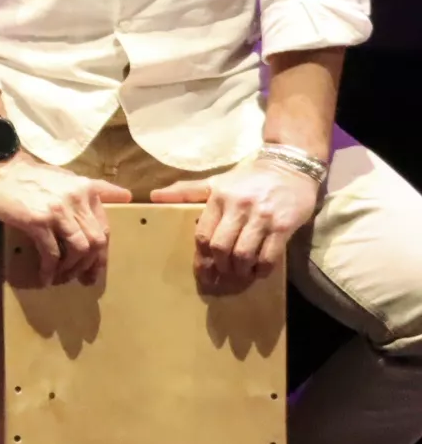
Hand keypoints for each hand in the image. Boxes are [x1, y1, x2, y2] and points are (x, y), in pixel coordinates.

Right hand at [0, 155, 131, 284]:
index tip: (95, 269)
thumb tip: (126, 196)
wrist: (0, 168)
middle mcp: (77, 201)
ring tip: (61, 278)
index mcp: (87, 191)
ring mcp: (58, 211)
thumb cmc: (31, 176)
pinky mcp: (38, 221)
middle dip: (90, 266)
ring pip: (78, 249)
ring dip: (71, 269)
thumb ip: (96, 189)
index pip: (104, 228)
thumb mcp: (69, 178)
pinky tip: (45, 277)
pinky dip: (50, 269)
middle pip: (96, 242)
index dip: (102, 254)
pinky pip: (51, 252)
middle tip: (81, 279)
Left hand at [151, 159, 317, 293]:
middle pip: (221, 247)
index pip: (203, 234)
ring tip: (239, 275)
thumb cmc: (249, 177)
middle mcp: (239, 207)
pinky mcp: (284, 226)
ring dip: (239, 271)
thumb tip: (154, 196)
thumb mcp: (216, 181)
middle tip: (221, 276)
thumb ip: (186, 191)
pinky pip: (269, 256)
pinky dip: (262, 270)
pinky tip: (258, 272)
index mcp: (219, 198)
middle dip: (219, 267)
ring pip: (244, 254)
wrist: (290, 166)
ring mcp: (262, 217)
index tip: (202, 270)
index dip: (201, 257)